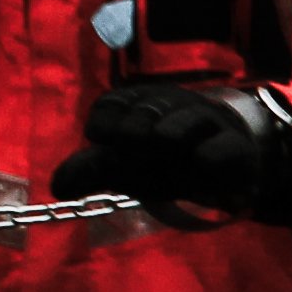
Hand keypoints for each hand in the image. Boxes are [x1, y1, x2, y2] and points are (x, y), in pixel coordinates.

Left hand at [51, 81, 291, 222]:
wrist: (234, 158)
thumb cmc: (170, 159)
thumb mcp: (130, 166)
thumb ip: (94, 170)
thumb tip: (57, 185)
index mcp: (142, 106)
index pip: (111, 107)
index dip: (105, 125)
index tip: (107, 138)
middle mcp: (172, 109)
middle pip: (143, 114)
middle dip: (134, 131)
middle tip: (140, 146)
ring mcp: (205, 126)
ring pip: (178, 127)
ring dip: (168, 137)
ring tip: (167, 147)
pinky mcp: (235, 149)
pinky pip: (217, 152)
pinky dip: (208, 158)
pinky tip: (203, 165)